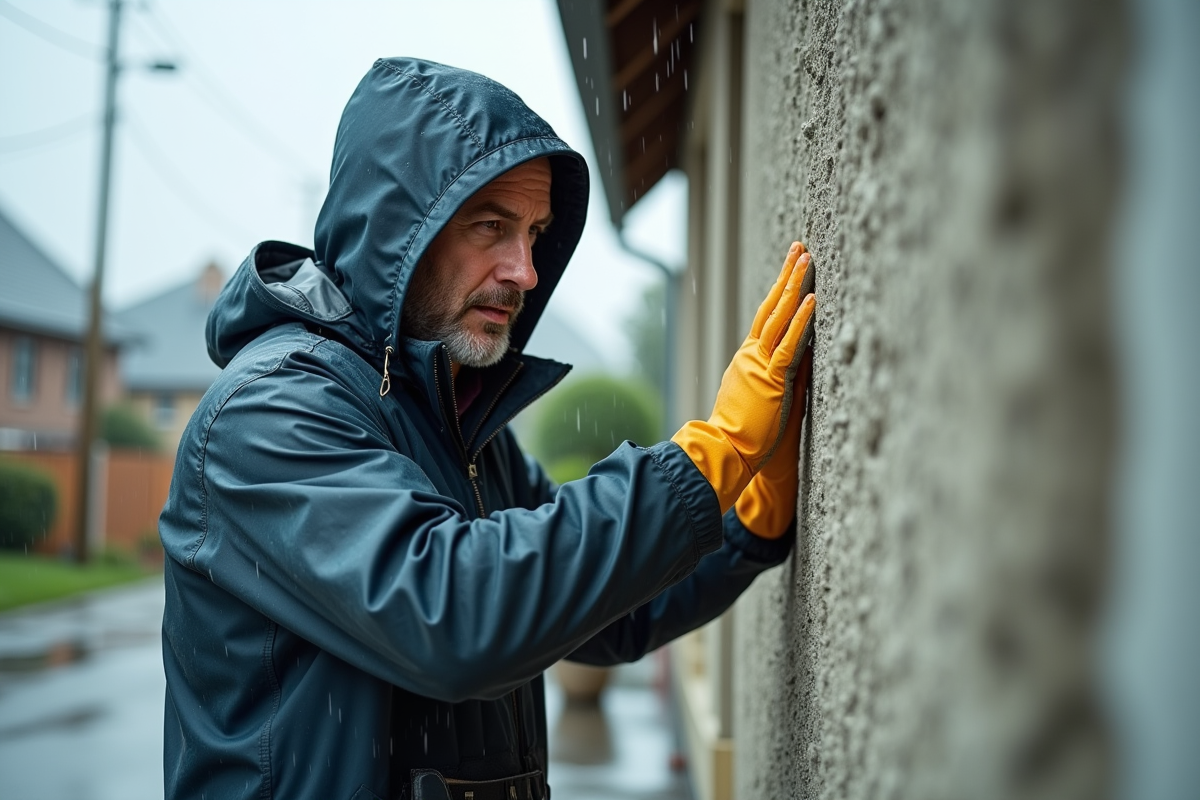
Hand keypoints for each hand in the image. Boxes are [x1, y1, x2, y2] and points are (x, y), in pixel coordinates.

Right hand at [672, 242, 814, 512]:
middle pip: (771, 308)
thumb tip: (801, 359)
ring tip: (806, 258)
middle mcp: (751, 356)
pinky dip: (801, 321)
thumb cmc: (746, 437)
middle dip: (786, 276)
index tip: (790, 270)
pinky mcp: (772, 379)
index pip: (765, 319)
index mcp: (747, 361)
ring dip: (794, 286)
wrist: (727, 454)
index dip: (778, 293)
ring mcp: (760, 365)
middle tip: (799, 247)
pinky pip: (790, 344)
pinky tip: (812, 299)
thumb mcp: (762, 398)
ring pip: (779, 317)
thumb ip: (779, 377)